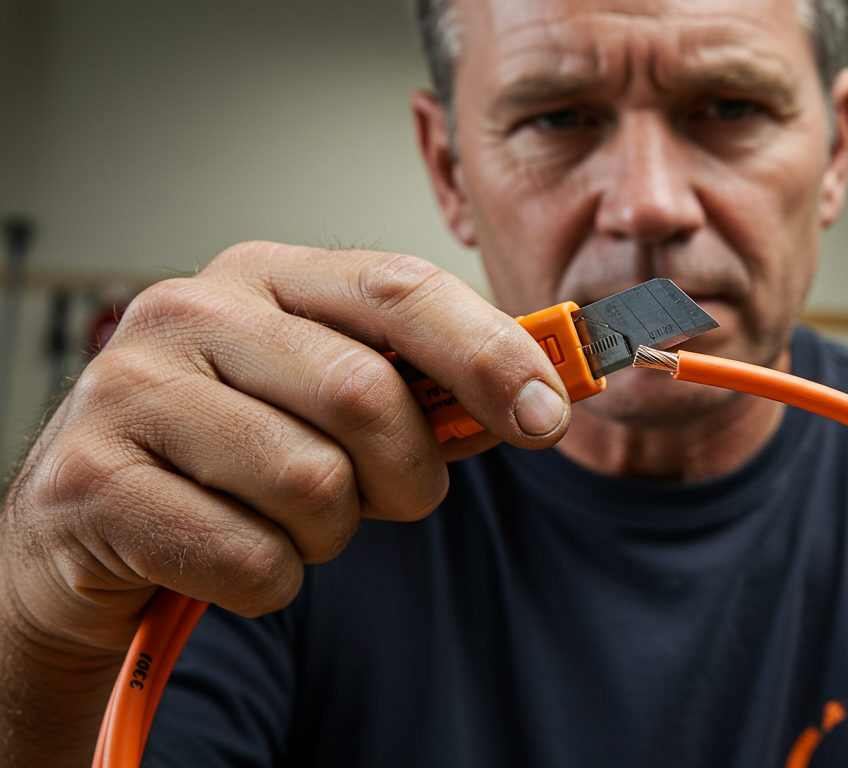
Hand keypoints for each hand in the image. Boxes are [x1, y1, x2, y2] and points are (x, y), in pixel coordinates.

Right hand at [0, 241, 571, 764]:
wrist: (85, 525)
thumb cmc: (233, 454)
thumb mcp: (326, 398)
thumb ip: (422, 386)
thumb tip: (539, 395)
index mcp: (264, 273)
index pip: (400, 289)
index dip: (489, 354)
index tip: (548, 415)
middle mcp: (190, 312)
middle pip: (365, 395)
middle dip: (406, 473)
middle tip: (388, 496)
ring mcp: (128, 392)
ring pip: (313, 485)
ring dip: (329, 532)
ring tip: (283, 518)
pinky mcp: (92, 484)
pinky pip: (252, 559)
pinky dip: (269, 580)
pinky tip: (227, 552)